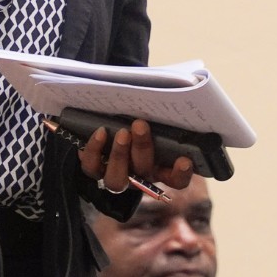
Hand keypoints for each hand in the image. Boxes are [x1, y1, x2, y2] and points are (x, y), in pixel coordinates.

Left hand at [79, 118, 193, 194]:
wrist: (109, 137)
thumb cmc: (138, 129)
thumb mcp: (154, 126)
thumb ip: (162, 121)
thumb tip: (172, 96)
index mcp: (159, 169)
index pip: (176, 180)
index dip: (181, 174)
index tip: (185, 161)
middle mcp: (139, 177)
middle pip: (144, 171)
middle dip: (142, 148)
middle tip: (140, 125)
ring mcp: (117, 176)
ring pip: (117, 178)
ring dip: (119, 155)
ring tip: (121, 132)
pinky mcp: (95, 171)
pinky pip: (91, 166)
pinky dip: (95, 150)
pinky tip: (100, 132)